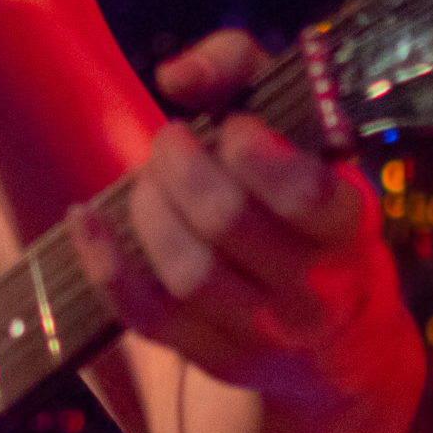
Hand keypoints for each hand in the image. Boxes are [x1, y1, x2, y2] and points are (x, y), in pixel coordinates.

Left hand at [68, 29, 404, 414]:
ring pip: (188, 272)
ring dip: (149, 211)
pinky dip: (106, 265)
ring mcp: (264, 332)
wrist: (339, 342)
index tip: (232, 128)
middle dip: (181, 168)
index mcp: (348, 226)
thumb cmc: (310, 210)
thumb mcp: (305, 132)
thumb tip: (178, 75)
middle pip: (227, 222)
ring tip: (148, 181)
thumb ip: (245, 73)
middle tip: (170, 142)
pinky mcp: (216, 359)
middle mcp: (314, 287)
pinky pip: (148, 317)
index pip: (306, 193)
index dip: (253, 150)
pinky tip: (84, 219)